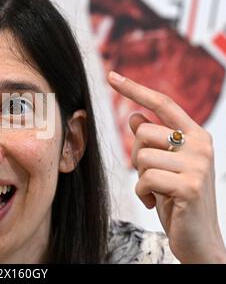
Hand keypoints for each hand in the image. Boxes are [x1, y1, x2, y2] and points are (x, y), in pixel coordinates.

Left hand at [107, 71, 225, 263]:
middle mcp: (201, 144)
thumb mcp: (163, 164)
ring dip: (141, 178)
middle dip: (137, 156)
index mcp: (195, 135)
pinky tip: (158, 202)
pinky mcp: (190, 186)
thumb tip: (134, 115)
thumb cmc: (177, 197)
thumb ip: (152, 140)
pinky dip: (143, 193)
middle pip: (143, 132)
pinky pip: (145, 179)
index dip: (135, 89)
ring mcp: (198, 165)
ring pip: (141, 157)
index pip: (162, 104)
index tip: (111, 75)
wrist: (198, 237)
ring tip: (158, 191)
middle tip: (152, 175)